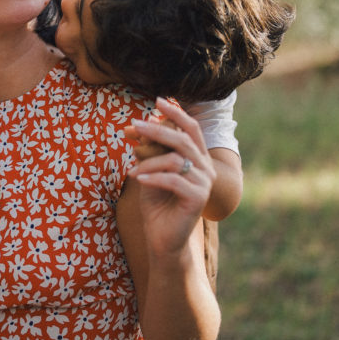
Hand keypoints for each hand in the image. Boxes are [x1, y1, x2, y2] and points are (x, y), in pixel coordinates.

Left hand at [125, 97, 215, 257]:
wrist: (162, 238)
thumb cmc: (156, 203)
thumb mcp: (149, 170)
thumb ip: (148, 150)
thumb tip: (138, 124)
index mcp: (198, 158)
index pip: (191, 128)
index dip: (176, 113)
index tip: (157, 100)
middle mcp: (206, 168)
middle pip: (183, 139)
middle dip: (156, 130)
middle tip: (133, 125)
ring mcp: (204, 183)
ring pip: (175, 160)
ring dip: (149, 161)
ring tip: (132, 171)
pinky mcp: (198, 199)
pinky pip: (173, 180)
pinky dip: (153, 177)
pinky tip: (138, 178)